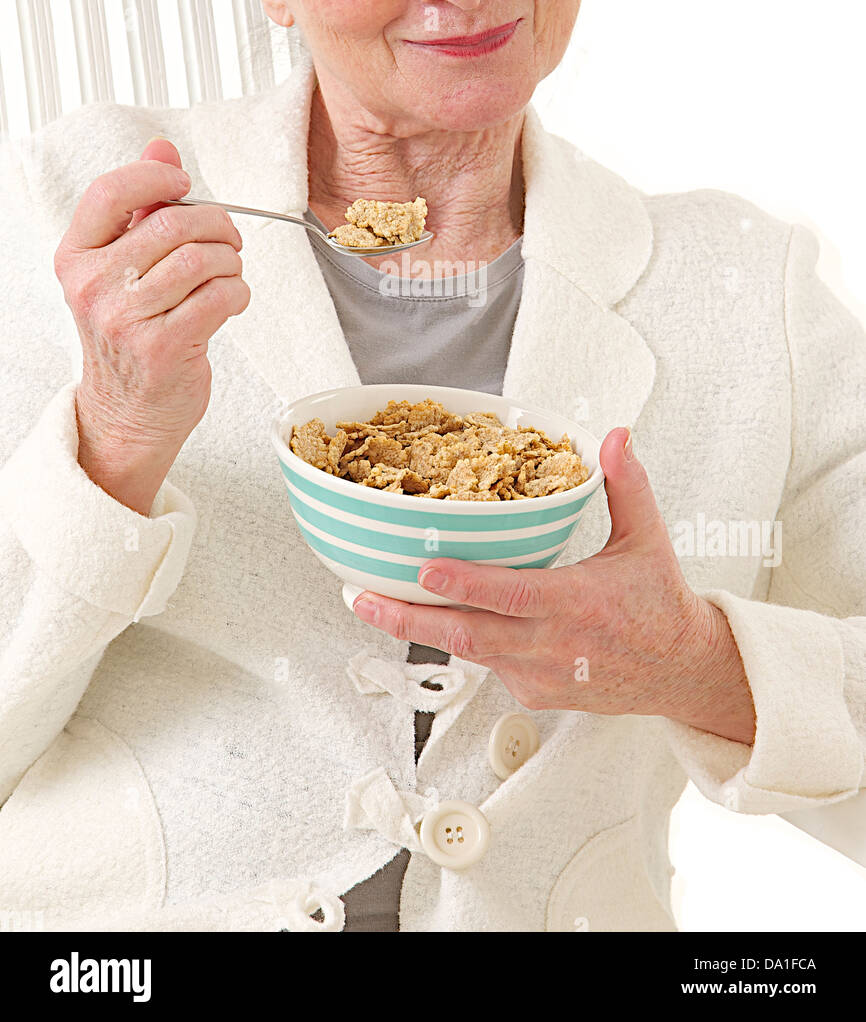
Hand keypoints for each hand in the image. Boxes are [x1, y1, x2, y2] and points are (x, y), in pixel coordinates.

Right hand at [54, 138, 250, 511]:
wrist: (128, 413)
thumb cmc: (131, 334)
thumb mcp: (122, 268)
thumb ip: (142, 208)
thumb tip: (162, 148)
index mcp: (77, 257)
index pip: (110, 192)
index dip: (156, 176)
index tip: (184, 185)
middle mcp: (94, 286)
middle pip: (174, 223)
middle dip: (217, 225)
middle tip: (228, 240)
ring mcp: (126, 319)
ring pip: (204, 258)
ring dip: (232, 262)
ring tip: (228, 274)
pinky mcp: (164, 347)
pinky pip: (222, 296)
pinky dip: (239, 293)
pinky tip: (230, 302)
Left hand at [352, 428, 756, 744]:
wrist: (681, 671)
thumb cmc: (659, 603)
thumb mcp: (648, 539)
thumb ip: (627, 485)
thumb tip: (615, 436)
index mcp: (578, 603)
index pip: (512, 594)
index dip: (465, 584)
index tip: (422, 569)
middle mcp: (553, 646)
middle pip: (468, 635)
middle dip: (408, 619)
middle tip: (361, 597)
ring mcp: (539, 676)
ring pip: (469, 652)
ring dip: (419, 630)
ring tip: (370, 604)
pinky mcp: (533, 693)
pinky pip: (487, 664)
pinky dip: (460, 639)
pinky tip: (431, 617)